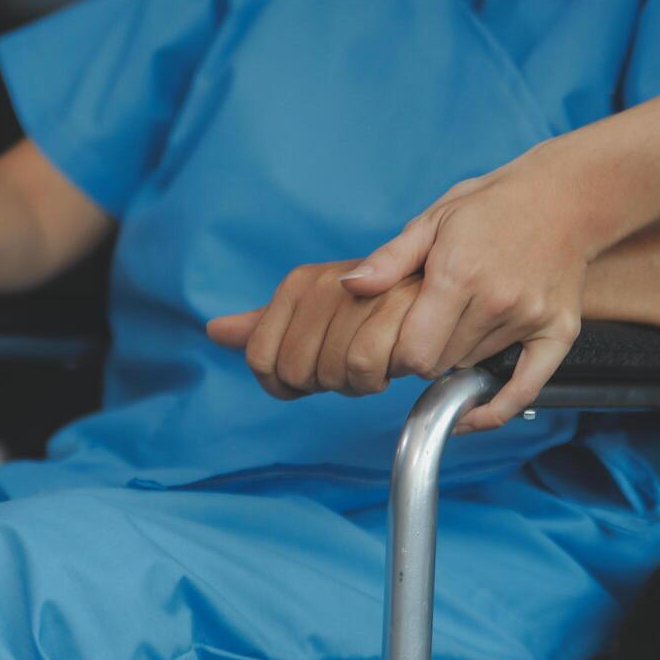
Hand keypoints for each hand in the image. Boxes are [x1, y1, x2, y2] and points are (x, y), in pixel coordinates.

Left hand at [207, 261, 422, 399]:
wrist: (444, 276)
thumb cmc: (379, 300)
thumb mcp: (316, 307)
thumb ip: (269, 324)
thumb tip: (215, 331)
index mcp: (300, 282)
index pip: (260, 359)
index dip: (284, 383)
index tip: (313, 373)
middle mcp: (326, 284)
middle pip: (297, 372)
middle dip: (325, 383)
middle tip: (352, 363)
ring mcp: (363, 294)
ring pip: (336, 375)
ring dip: (359, 383)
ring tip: (378, 359)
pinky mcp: (403, 311)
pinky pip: (370, 371)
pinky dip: (384, 377)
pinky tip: (396, 359)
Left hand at [339, 141, 591, 433]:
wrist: (562, 197)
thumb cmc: (492, 206)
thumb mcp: (432, 220)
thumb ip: (389, 260)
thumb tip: (349, 287)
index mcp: (458, 274)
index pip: (414, 353)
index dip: (398, 352)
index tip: (399, 336)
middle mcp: (496, 301)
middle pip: (440, 363)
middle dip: (427, 351)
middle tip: (431, 323)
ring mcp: (530, 318)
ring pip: (473, 367)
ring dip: (460, 355)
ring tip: (465, 319)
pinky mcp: (559, 331)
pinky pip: (525, 389)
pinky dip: (495, 408)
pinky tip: (471, 416)